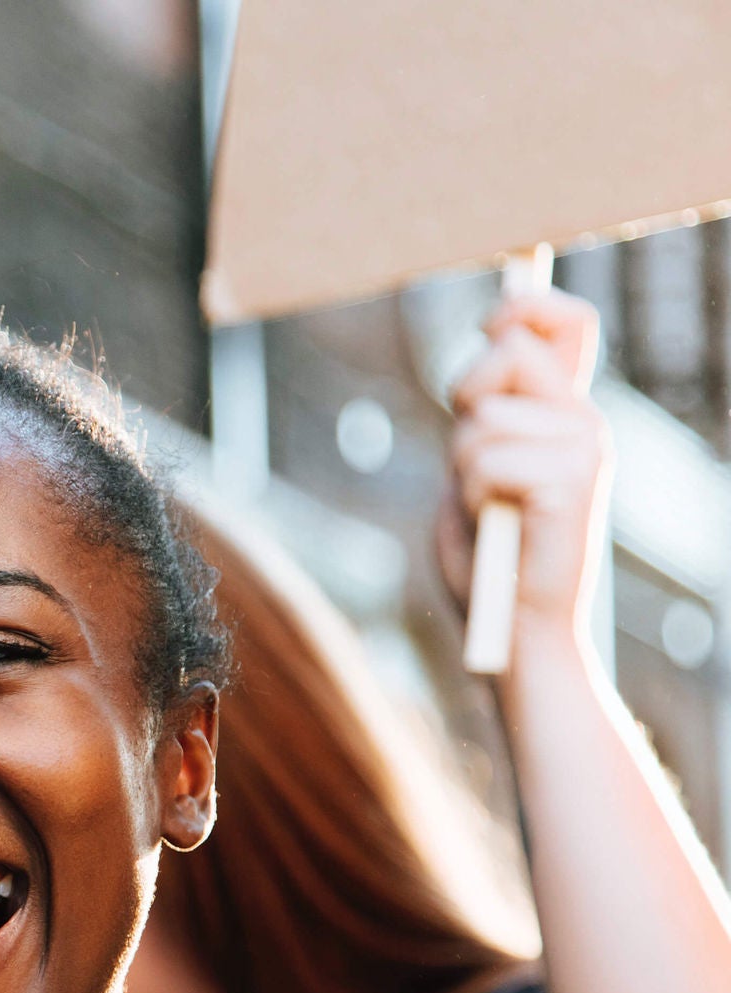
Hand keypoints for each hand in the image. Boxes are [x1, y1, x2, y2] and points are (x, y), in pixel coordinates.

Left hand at [436, 290, 612, 648]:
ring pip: (482, 418)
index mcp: (564, 414)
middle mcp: (584, 421)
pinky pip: (486, 461)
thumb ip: (481, 415)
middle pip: (509, 351)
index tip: (491, 322)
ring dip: (463, 467)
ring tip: (488, 507)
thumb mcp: (476, 471)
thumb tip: (488, 346)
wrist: (519, 631)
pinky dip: (473, 497)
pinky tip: (497, 526)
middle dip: (465, 395)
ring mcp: (585, 448)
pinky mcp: (574, 481)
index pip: (568, 324)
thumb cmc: (488, 556)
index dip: (524, 305)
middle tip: (472, 458)